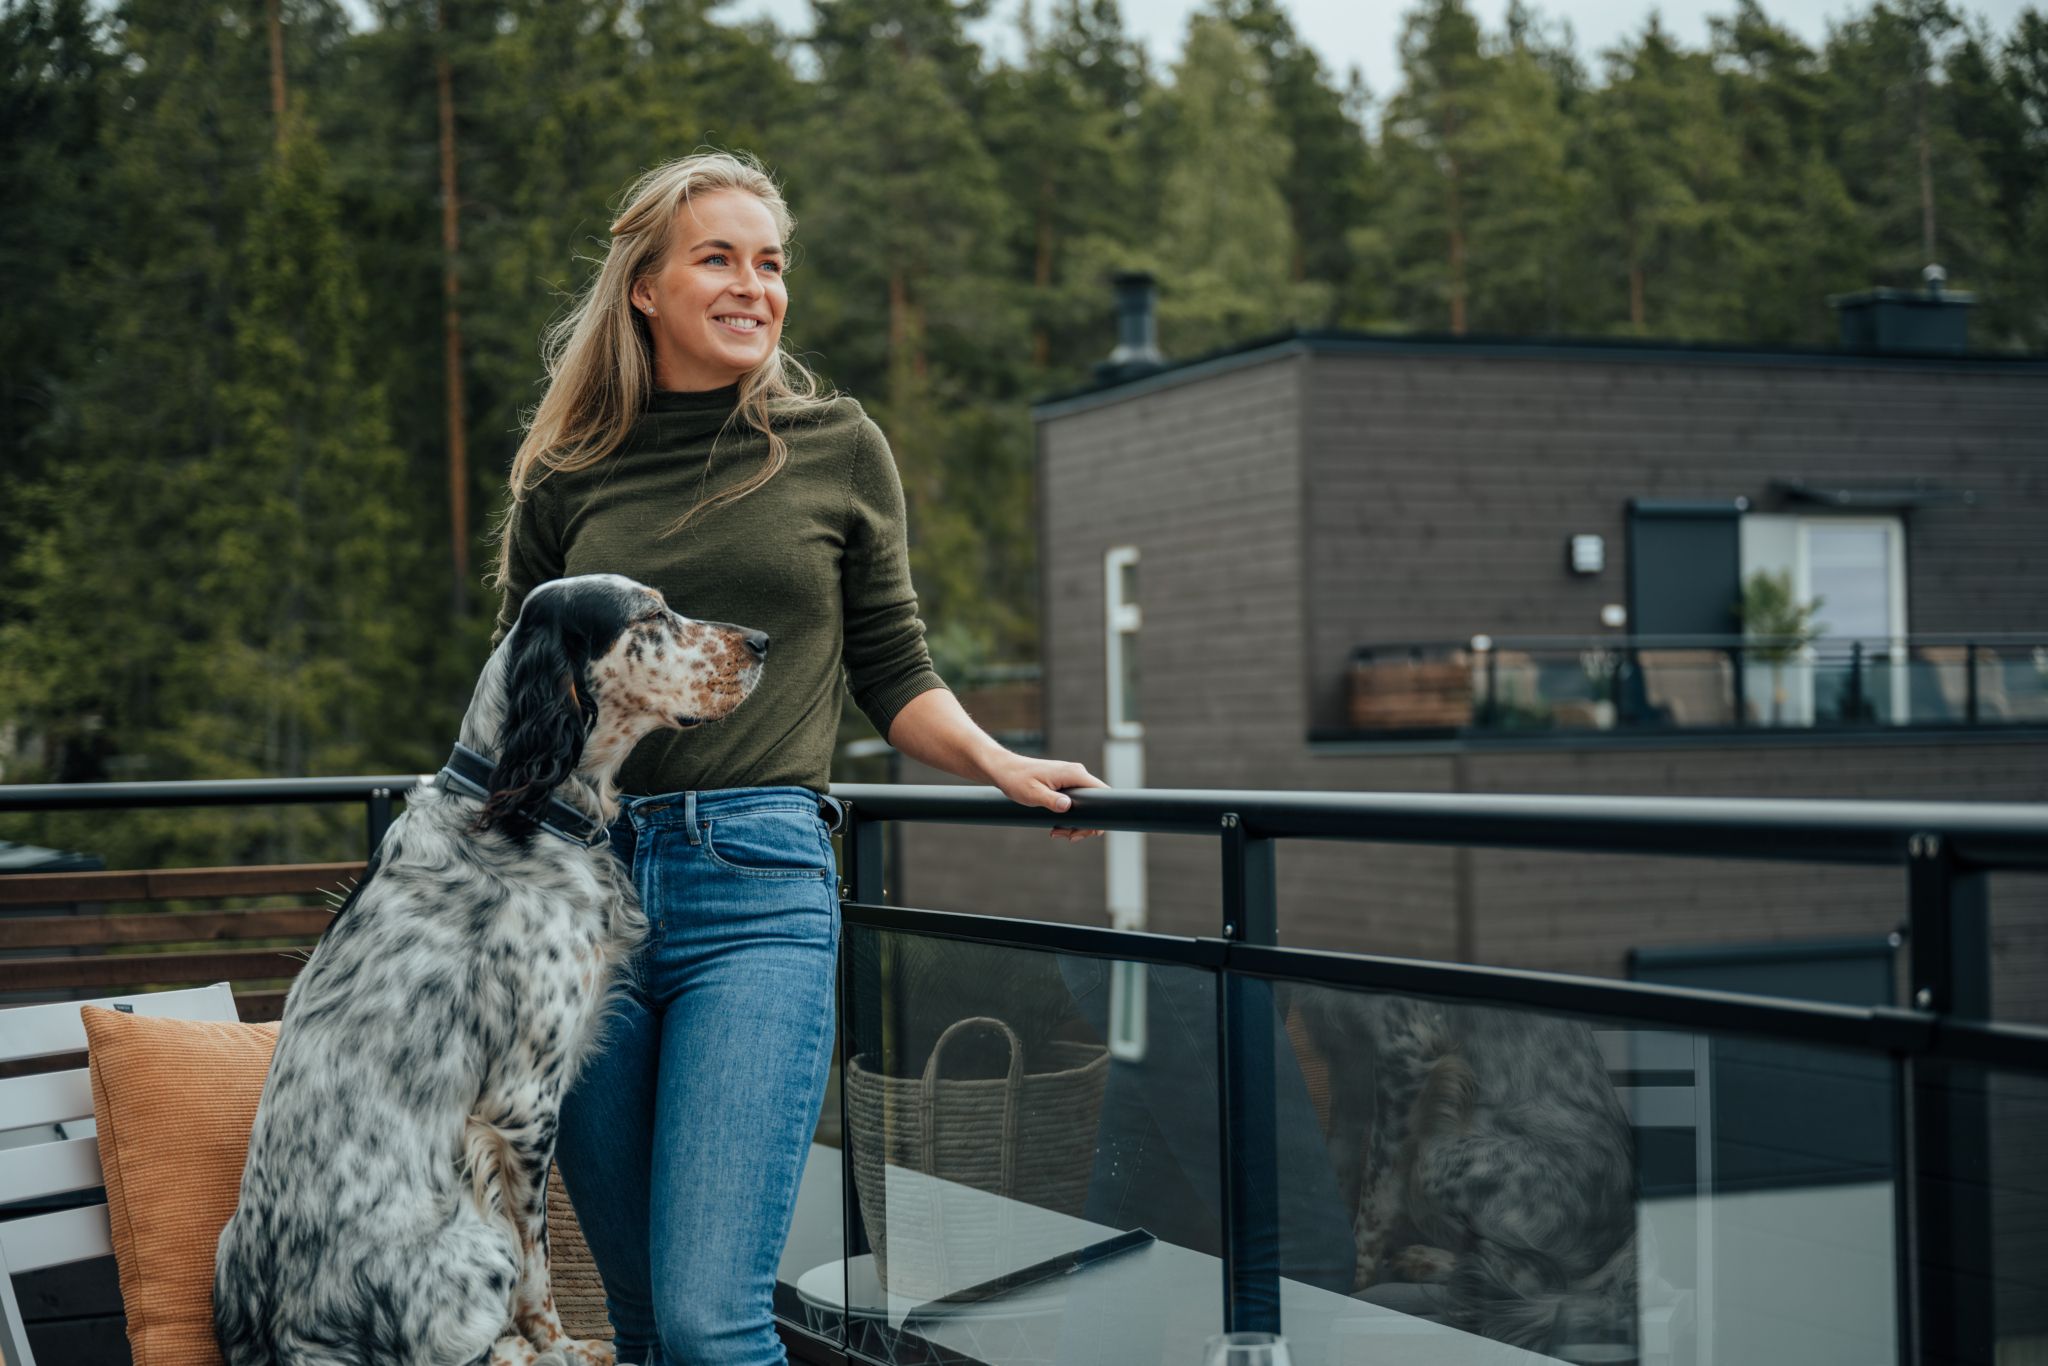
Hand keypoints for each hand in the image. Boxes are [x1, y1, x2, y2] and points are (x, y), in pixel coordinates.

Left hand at [987, 755, 1107, 840]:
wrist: (1004, 770)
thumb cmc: (1016, 779)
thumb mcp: (1033, 794)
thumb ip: (1051, 800)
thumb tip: (1067, 806)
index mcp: (1073, 774)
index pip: (1102, 793)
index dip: (1100, 815)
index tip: (1083, 830)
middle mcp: (1076, 774)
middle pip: (1095, 803)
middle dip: (1083, 824)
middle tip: (1067, 836)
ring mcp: (1071, 778)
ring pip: (1085, 805)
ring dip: (1074, 823)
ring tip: (1057, 832)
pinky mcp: (1065, 783)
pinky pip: (1075, 802)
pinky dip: (1069, 816)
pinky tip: (1057, 825)